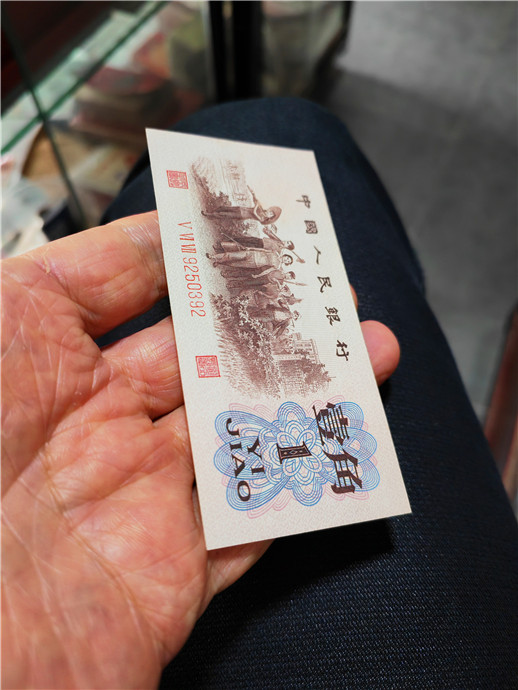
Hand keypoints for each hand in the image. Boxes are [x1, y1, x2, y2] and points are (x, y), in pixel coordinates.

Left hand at [2, 211, 398, 688]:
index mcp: (52, 364)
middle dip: (276, 324)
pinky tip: (341, 446)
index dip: (208, 261)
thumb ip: (84, 272)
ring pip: (245, 437)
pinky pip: (252, 525)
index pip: (149, 298)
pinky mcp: (172, 572)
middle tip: (330, 292)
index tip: (262, 230)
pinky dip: (301, 489)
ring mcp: (141, 499)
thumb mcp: (0, 317)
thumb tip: (159, 234)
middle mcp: (101, 427)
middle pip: (212, 365)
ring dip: (308, 397)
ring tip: (367, 354)